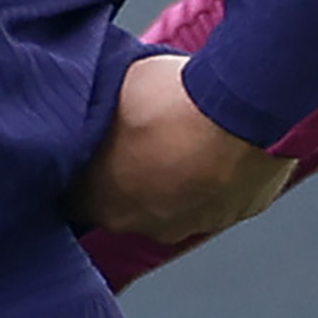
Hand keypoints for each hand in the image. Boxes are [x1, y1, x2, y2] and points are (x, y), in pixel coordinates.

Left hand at [70, 53, 296, 252]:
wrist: (240, 108)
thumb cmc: (170, 102)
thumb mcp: (110, 92)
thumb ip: (95, 116)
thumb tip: (91, 107)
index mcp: (103, 201)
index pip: (76, 198)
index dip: (81, 172)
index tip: (89, 152)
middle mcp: (145, 225)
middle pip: (127, 205)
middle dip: (130, 177)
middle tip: (141, 139)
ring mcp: (192, 224)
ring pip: (174, 205)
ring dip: (174, 180)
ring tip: (183, 139)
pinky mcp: (234, 215)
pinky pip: (215, 199)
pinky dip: (213, 179)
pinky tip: (215, 146)